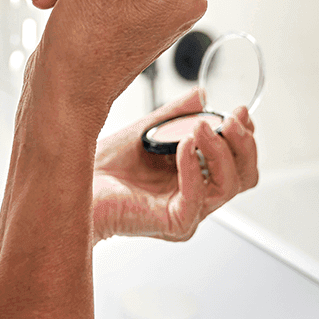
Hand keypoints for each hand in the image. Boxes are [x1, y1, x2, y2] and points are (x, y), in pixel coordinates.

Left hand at [91, 90, 258, 242]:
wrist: (73, 182)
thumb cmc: (105, 166)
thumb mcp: (148, 129)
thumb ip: (177, 114)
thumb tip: (202, 95)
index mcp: (195, 178)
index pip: (238, 164)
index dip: (245, 138)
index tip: (239, 112)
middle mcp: (197, 198)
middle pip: (244, 178)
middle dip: (243, 145)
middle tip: (230, 120)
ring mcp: (188, 213)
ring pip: (228, 186)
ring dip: (219, 150)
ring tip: (200, 126)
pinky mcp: (174, 224)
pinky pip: (197, 196)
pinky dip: (194, 166)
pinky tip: (184, 143)